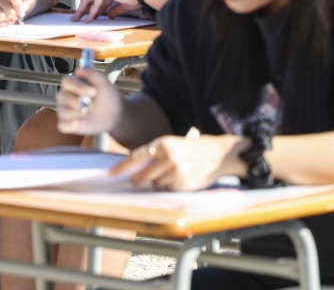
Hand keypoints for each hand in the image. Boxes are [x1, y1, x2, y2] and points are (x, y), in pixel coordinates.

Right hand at [56, 68, 120, 134]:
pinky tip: (81, 123)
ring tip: (90, 113)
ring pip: (63, 112)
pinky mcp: (67, 124)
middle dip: (78, 101)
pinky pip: (62, 125)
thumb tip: (79, 70)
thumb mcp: (105, 84)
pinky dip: (71, 125)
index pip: (66, 81)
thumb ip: (93, 74)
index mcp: (73, 84)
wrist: (114, 114)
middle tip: (92, 105)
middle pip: (62, 96)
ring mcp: (65, 110)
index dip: (78, 86)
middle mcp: (66, 96)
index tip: (93, 92)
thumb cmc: (107, 97)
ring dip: (79, 113)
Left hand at [72, 0, 139, 21]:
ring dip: (83, 10)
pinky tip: (89, 19)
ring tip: (78, 20)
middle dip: (82, 8)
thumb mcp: (124, 5)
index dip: (92, 8)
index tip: (87, 16)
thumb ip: (115, 10)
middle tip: (76, 18)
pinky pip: (95, 3)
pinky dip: (92, 12)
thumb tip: (109, 15)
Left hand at [111, 134, 245, 190]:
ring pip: (155, 184)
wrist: (222, 154)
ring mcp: (176, 172)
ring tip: (173, 174)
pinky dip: (171, 187)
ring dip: (159, 183)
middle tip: (139, 180)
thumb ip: (158, 155)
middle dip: (139, 180)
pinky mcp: (183, 184)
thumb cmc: (197, 148)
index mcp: (165, 144)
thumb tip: (137, 168)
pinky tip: (182, 178)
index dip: (122, 167)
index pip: (137, 157)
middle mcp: (169, 157)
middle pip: (142, 177)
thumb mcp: (176, 144)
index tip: (111, 174)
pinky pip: (168, 190)